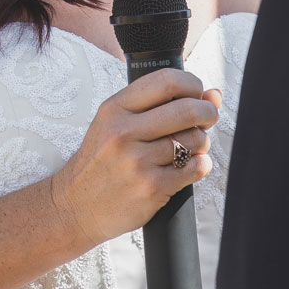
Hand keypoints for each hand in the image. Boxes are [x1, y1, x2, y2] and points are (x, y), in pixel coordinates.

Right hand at [49, 67, 221, 246]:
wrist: (75, 207)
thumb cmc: (101, 162)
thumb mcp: (117, 124)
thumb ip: (161, 105)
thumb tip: (213, 94)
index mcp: (114, 109)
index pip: (167, 81)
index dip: (193, 84)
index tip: (197, 93)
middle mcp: (123, 132)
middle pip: (187, 109)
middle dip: (207, 112)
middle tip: (207, 118)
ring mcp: (137, 162)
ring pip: (195, 140)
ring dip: (202, 142)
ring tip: (190, 147)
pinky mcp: (151, 187)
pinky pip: (195, 168)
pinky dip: (200, 165)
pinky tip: (188, 166)